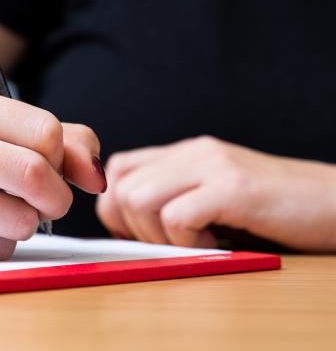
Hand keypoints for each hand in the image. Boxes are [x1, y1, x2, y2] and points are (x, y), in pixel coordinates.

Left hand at [96, 135, 335, 251]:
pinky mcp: (234, 189)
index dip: (116, 207)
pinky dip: (187, 241)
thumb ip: (179, 198)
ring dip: (158, 235)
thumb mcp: (218, 196)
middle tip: (169, 244)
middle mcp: (195, 152)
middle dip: (133, 227)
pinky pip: (177, 216)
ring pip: (139, 198)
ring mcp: (214, 167)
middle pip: (122, 186)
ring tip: (196, 242)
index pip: (120, 168)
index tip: (140, 234)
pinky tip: (218, 243)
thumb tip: (129, 227)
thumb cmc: (279, 211)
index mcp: (187, 153)